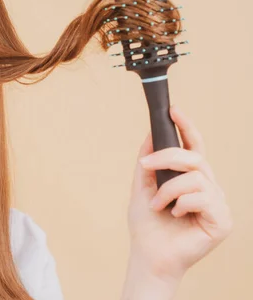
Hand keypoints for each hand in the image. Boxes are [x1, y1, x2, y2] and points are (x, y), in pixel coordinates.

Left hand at [126, 104, 232, 281]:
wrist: (149, 255)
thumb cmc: (147, 226)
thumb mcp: (142, 188)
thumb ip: (148, 163)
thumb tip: (149, 134)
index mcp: (191, 181)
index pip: (194, 148)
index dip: (187, 128)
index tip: (173, 110)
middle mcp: (208, 189)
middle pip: (195, 158)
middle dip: (168, 156)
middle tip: (146, 165)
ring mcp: (218, 205)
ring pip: (196, 177)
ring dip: (169, 189)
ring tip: (158, 204)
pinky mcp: (223, 221)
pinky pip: (203, 197)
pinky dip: (181, 203)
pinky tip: (174, 215)